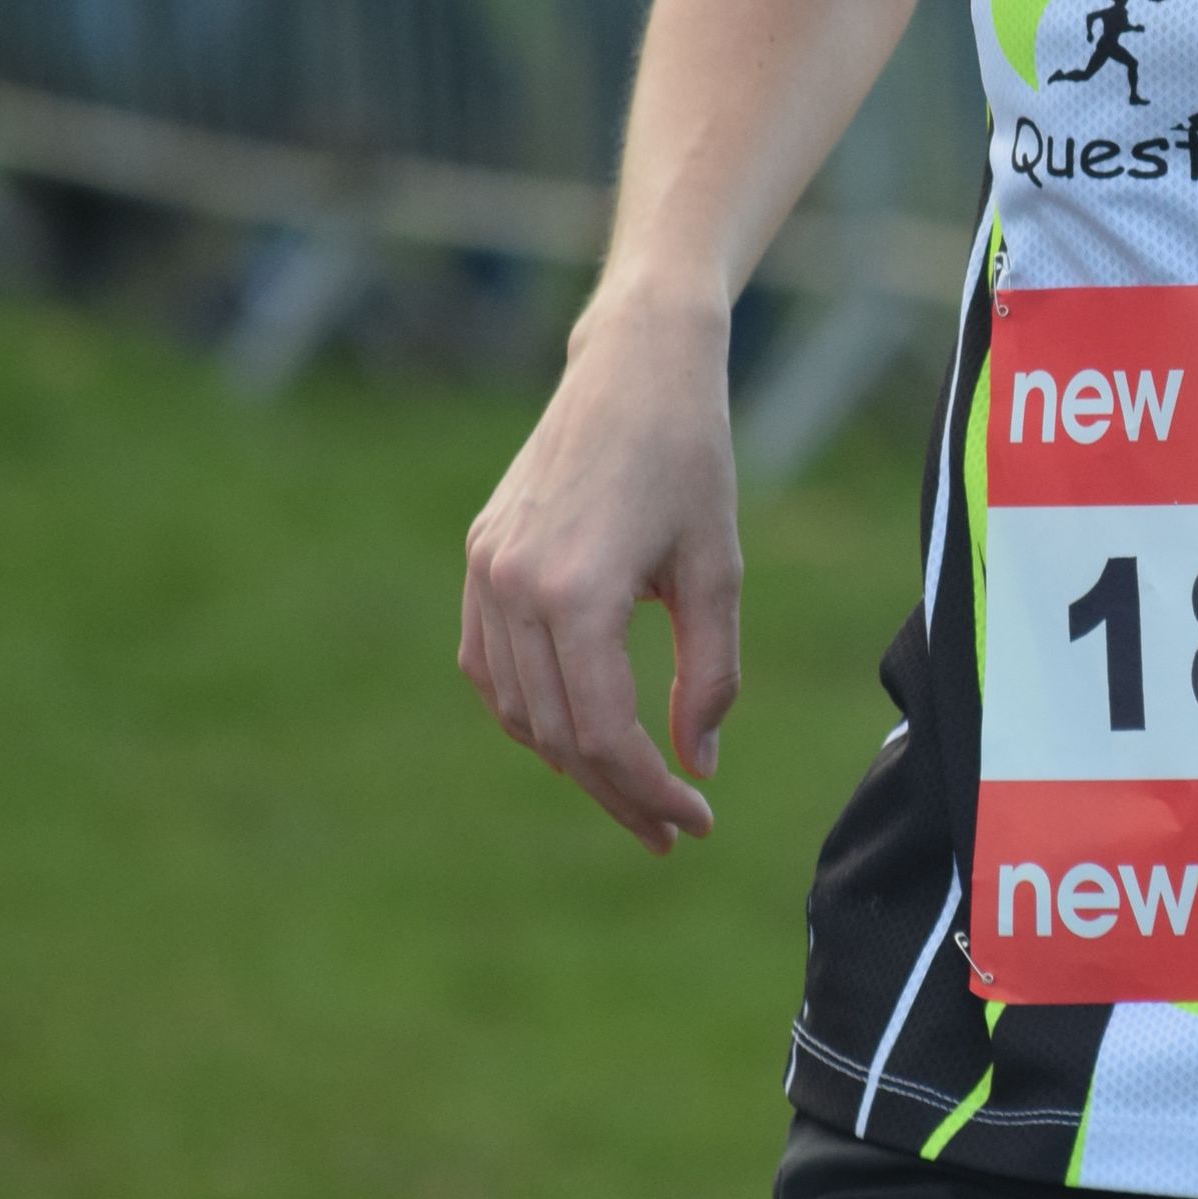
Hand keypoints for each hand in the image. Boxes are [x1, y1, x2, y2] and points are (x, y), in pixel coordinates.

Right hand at [459, 287, 742, 855]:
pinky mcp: (479, 558)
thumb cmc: (692, 462)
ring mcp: (485, 572)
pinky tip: (578, 733)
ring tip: (632, 790)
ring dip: (571, 761)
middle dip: (616, 792)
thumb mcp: (718, 572)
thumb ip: (710, 677)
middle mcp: (514, 587)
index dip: (651, 791)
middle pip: (557, 733)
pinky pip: (489, 666)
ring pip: (516, 709)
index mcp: (577, 592)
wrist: (634, 368)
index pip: (604, 732)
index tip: (697, 822)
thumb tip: (696, 765)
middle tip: (671, 830)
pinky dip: (529, 711)